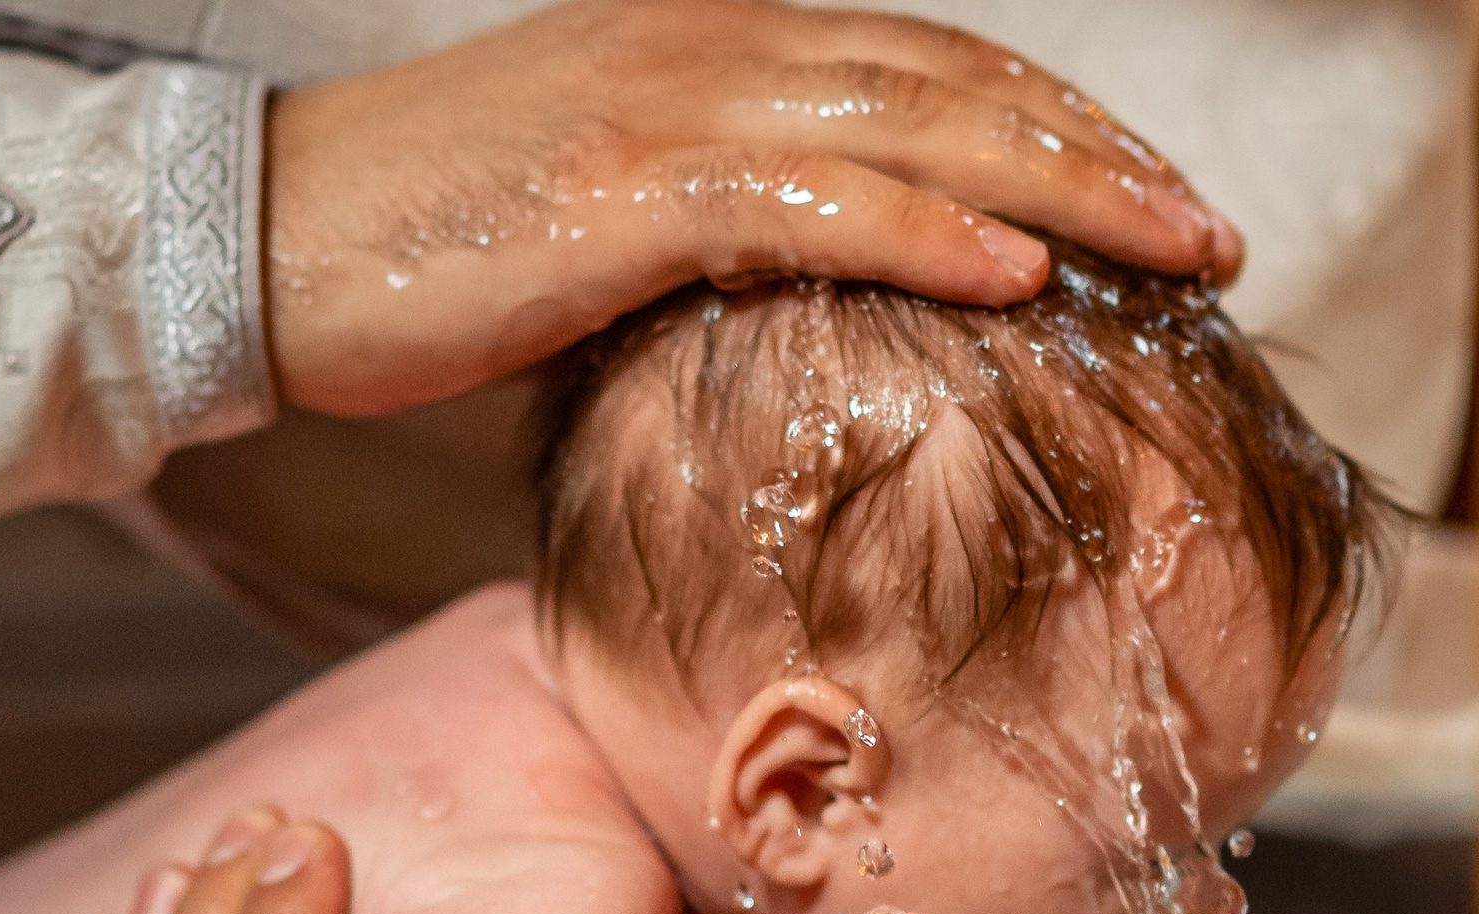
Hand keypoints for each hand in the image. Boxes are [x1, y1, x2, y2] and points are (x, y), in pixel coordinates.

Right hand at [264, 0, 1240, 414]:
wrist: (265, 246)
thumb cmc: (430, 253)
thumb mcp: (602, 226)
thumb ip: (721, 233)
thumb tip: (812, 305)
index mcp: (715, 45)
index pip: (931, 67)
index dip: (1056, 126)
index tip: (1151, 197)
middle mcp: (712, 44)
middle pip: (957, 84)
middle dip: (1103, 154)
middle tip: (1213, 231)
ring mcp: (672, 104)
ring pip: (916, 129)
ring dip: (1063, 188)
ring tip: (1177, 249)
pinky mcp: (627, 186)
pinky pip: (812, 204)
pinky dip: (926, 233)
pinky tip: (1021, 276)